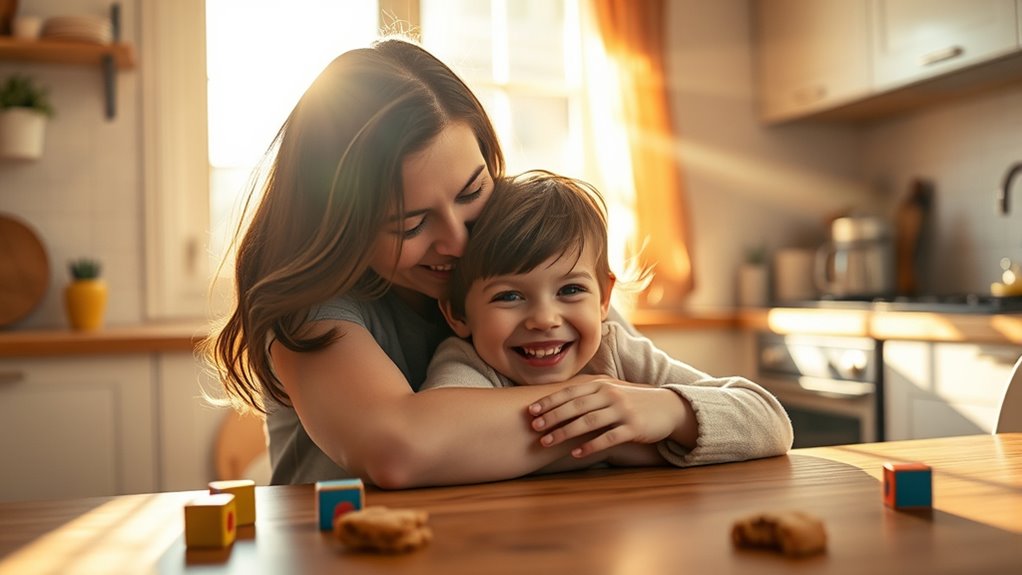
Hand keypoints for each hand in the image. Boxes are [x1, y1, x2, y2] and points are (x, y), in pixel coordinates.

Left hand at [527, 376, 688, 457]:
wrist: (668, 408)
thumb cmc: (632, 403)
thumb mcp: (611, 392)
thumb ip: (588, 395)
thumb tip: (557, 404)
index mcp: (602, 385)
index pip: (570, 392)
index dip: (549, 401)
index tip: (531, 411)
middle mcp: (610, 395)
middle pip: (575, 406)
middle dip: (552, 417)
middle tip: (534, 427)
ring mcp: (622, 411)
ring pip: (588, 422)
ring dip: (565, 432)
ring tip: (547, 442)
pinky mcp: (633, 427)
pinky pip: (608, 437)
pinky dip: (590, 445)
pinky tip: (576, 453)